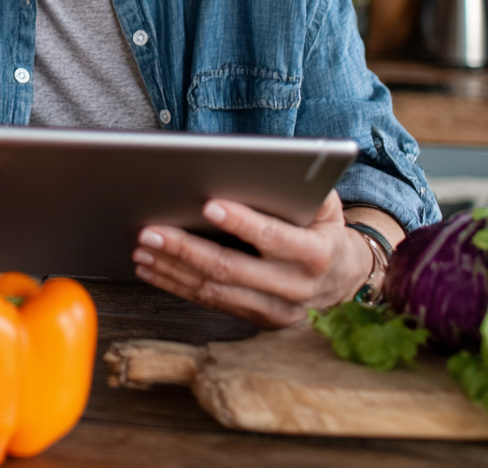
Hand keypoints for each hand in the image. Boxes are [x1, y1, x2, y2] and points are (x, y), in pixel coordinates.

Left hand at [131, 190, 372, 327]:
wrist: (345, 278)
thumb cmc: (324, 227)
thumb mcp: (326, 202)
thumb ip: (300, 187)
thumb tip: (261, 167)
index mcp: (316, 254)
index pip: (273, 238)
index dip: (241, 222)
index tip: (208, 204)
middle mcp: (295, 288)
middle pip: (231, 269)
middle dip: (185, 249)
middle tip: (150, 231)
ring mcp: (275, 310)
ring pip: (214, 290)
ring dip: (172, 270)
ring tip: (142, 248)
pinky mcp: (257, 320)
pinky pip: (210, 303)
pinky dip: (177, 285)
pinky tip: (153, 269)